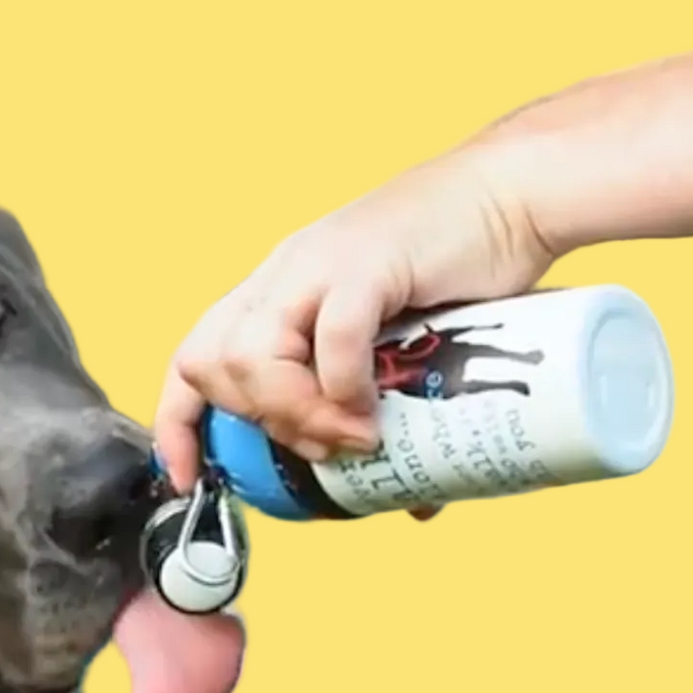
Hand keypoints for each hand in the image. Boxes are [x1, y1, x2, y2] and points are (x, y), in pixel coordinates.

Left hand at [153, 144, 555, 489]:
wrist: (516, 195)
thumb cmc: (465, 272)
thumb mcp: (403, 350)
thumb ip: (392, 414)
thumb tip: (412, 497)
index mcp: (277, 293)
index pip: (192, 358)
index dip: (177, 424)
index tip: (188, 478)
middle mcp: (284, 275)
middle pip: (214, 366)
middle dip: (261, 425)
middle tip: (327, 447)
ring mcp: (320, 263)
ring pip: (254, 356)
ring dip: (299, 414)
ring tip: (355, 436)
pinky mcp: (367, 261)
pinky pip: (329, 337)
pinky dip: (342, 388)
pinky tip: (373, 412)